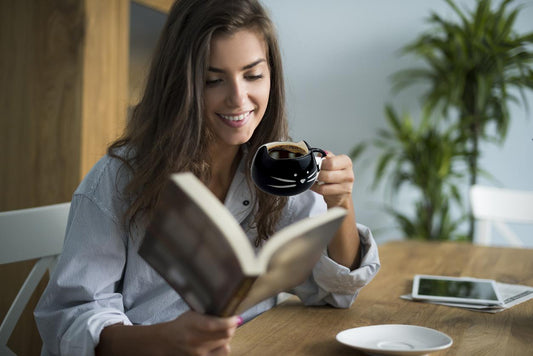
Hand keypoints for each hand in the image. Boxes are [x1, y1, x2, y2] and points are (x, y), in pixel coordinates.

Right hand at [96, 310, 240, 355]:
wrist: (165, 342)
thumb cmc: (180, 325)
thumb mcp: (192, 314)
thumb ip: (208, 314)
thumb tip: (228, 312)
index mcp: (194, 324)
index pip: (220, 325)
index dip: (232, 321)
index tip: (236, 317)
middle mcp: (197, 340)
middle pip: (226, 335)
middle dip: (231, 328)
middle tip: (231, 323)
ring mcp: (199, 353)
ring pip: (225, 346)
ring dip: (227, 339)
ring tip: (223, 333)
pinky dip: (222, 349)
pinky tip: (219, 343)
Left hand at [311, 151, 353, 208]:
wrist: (340, 192)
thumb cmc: (334, 174)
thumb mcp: (331, 162)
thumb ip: (325, 157)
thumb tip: (318, 155)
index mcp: (346, 161)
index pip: (330, 163)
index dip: (320, 164)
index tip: (315, 165)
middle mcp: (348, 173)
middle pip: (327, 174)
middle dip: (316, 174)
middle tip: (312, 173)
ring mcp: (347, 185)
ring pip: (324, 184)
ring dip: (314, 182)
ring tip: (312, 179)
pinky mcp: (342, 195)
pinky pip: (323, 191)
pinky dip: (316, 188)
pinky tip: (315, 186)